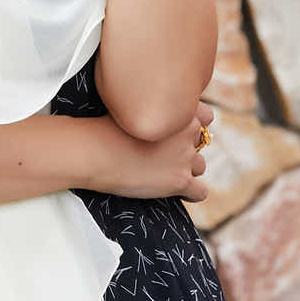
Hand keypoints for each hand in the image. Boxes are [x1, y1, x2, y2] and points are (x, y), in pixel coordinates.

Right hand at [81, 101, 214, 202]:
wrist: (93, 151)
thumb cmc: (104, 127)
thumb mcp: (133, 107)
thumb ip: (155, 109)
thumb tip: (160, 118)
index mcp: (179, 108)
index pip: (206, 116)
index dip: (190, 125)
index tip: (173, 132)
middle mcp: (188, 130)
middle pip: (202, 142)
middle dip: (187, 147)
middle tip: (163, 153)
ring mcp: (185, 156)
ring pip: (199, 166)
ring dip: (185, 169)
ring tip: (162, 172)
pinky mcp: (180, 180)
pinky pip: (200, 191)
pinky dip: (190, 193)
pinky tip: (174, 191)